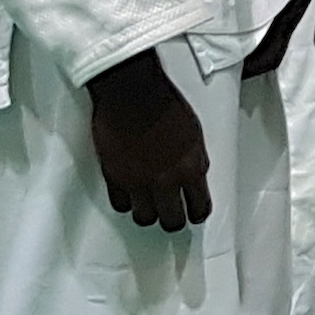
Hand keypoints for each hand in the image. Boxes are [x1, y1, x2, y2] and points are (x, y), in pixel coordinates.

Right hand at [87, 46, 210, 231]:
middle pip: (172, 221)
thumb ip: (195, 159)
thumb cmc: (166, 104)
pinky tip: (129, 196)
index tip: (195, 213)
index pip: (200, 207)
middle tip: (171, 216)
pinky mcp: (114, 177)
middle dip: (173, 220)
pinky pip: (120, 204)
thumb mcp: (195, 133)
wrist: (134, 93)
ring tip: (149, 207)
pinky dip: (126, 202)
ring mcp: (138, 181)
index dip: (197, 213)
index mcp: (191, 168)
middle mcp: (166, 180)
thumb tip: (194, 176)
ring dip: (148, 214)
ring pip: (145, 218)